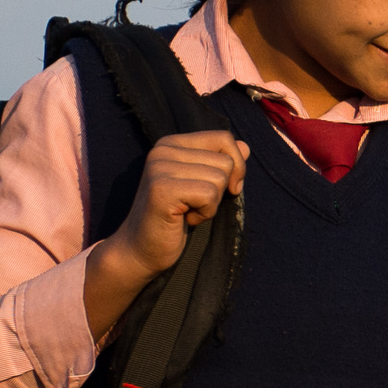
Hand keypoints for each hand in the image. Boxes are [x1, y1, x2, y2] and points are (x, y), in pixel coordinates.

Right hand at [85, 131, 247, 338]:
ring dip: (211, 204)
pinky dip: (205, 213)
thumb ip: (221, 163)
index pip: (224, 138)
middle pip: (226, 161)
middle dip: (220, 190)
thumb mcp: (202, 185)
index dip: (236, 166)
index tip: (223, 188)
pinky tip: (184, 219)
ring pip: (220, 178)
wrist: (141, 249)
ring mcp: (160, 167)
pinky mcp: (162, 189)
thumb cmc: (176, 218)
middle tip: (193, 204)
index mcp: (172, 143)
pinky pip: (209, 195)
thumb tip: (245, 146)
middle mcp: (163, 149)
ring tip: (186, 211)